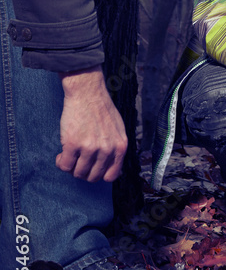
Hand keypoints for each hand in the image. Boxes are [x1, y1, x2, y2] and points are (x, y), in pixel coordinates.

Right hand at [56, 66, 126, 181]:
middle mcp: (107, 149)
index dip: (99, 175)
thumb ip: (117, 150)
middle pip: (92, 177)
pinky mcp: (72, 144)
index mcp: (120, 147)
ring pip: (77, 173)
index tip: (92, 168)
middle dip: (83, 171)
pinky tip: (62, 154)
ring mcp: (89, 147)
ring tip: (70, 155)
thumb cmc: (101, 109)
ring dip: (71, 168)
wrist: (87, 92)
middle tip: (78, 160)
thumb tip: (114, 172)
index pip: (111, 175)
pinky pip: (64, 165)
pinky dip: (61, 163)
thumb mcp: (118, 130)